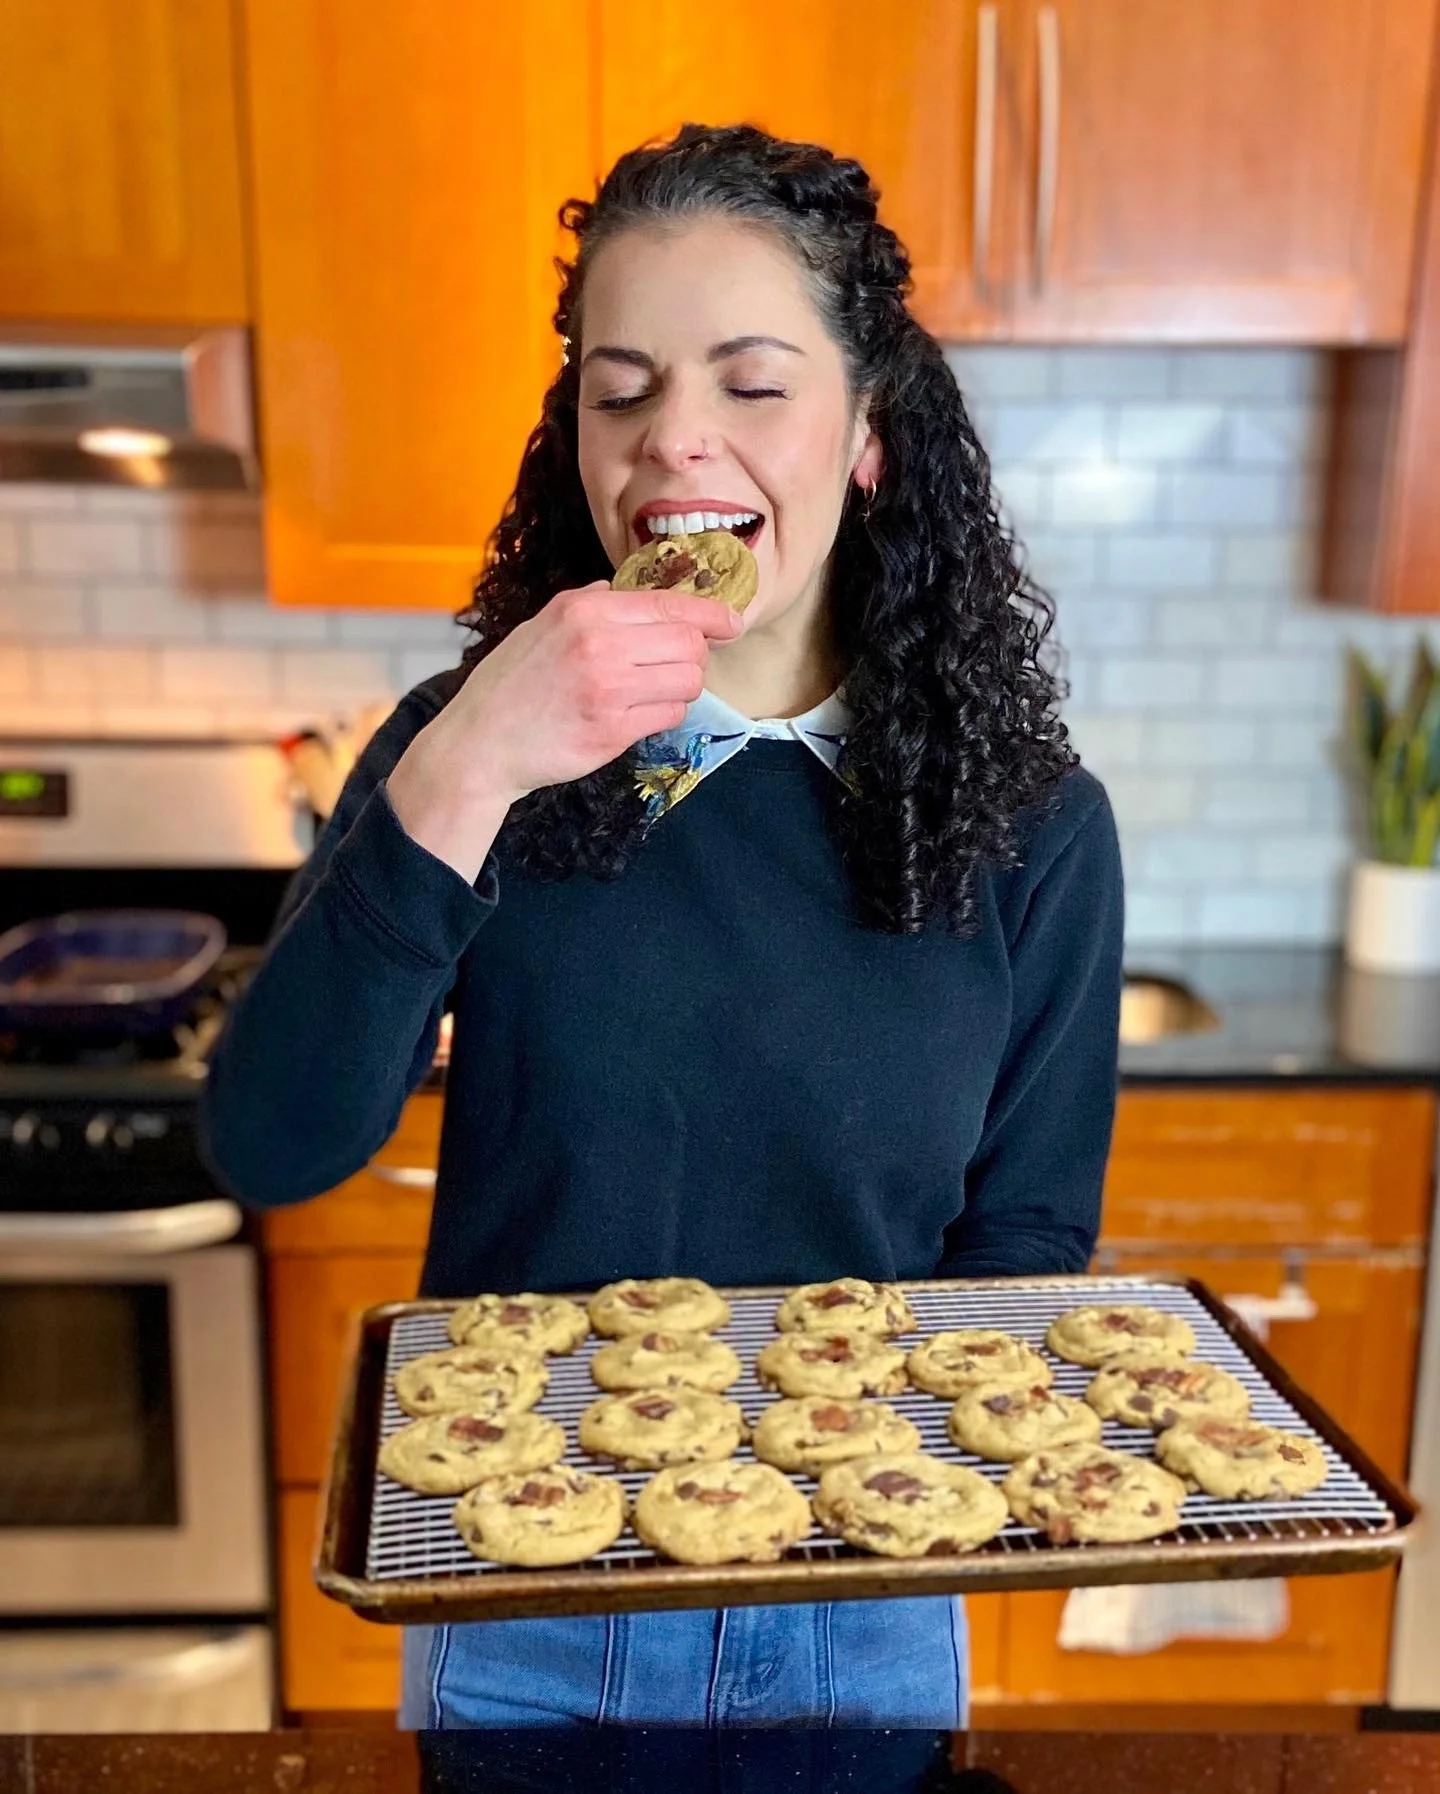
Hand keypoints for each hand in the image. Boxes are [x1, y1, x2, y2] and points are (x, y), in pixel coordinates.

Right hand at [387, 581, 743, 878]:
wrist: (480, 743)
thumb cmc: (511, 684)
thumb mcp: (543, 624)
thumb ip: (589, 603)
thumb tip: (627, 591)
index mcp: (584, 608)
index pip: (670, 603)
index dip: (712, 613)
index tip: (731, 622)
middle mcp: (599, 642)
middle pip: (689, 642)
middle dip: (693, 656)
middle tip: (671, 667)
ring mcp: (608, 688)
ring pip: (687, 681)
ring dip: (679, 688)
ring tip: (649, 693)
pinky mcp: (613, 730)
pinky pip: (669, 714)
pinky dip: (663, 714)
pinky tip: (636, 715)